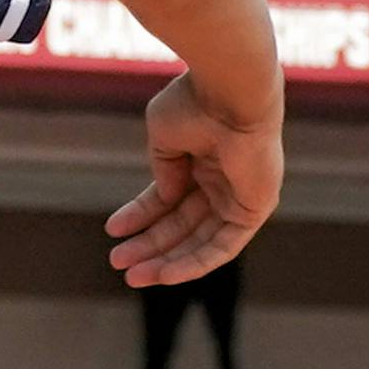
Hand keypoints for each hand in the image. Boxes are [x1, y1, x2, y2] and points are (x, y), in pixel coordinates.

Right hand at [104, 75, 282, 286]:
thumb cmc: (194, 103)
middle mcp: (222, 180)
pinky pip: (223, 247)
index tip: (113, 230)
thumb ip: (164, 170)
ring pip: (200, 241)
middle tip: (118, 262)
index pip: (168, 197)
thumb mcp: (164, 137)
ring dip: (166, 260)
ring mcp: (239, 197)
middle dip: (149, 245)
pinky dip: (194, 263)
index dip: (140, 216)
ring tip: (132, 275)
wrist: (228, 92)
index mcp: (200, 157)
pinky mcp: (254, 210)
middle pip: (182, 224)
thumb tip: (165, 198)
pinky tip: (165, 274)